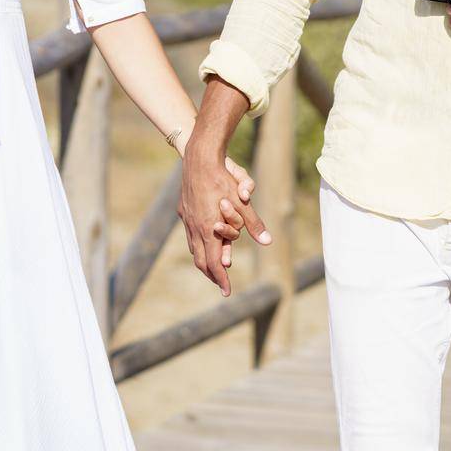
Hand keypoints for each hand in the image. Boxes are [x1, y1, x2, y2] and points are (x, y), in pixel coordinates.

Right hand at [178, 141, 271, 296]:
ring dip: (204, 259)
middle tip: (222, 283)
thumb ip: (253, 223)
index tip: (227, 292)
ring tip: (214, 265)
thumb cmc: (222, 179)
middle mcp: (194, 227)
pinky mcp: (183, 210)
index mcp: (208, 229)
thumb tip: (267, 241)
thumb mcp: (241, 202)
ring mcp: (187, 218)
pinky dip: (199, 244)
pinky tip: (205, 240)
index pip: (214, 263)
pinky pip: (190, 234)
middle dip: (212, 274)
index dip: (221, 279)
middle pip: (200, 260)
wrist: (199, 158)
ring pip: (193, 248)